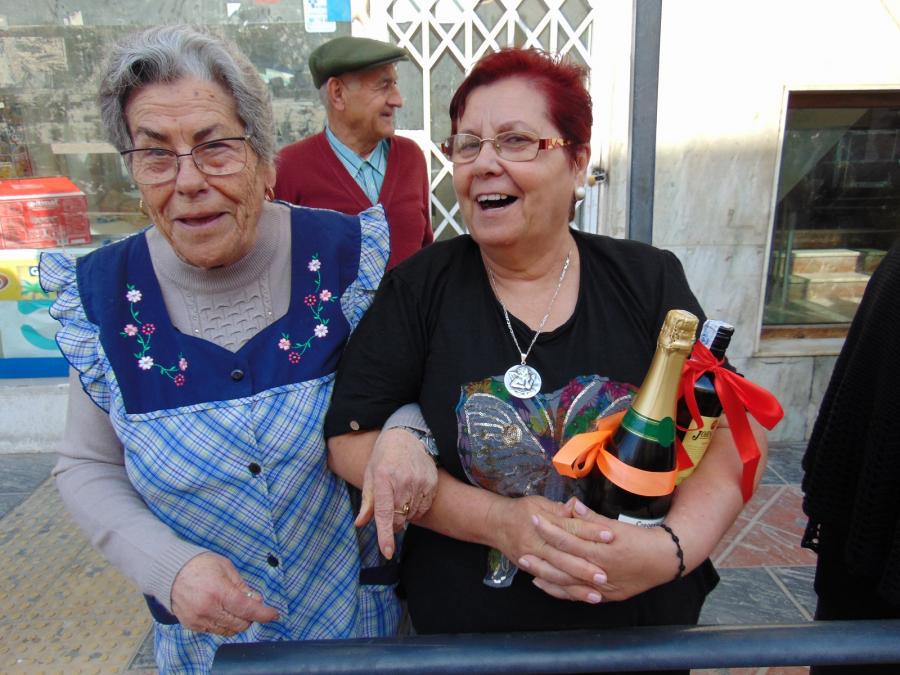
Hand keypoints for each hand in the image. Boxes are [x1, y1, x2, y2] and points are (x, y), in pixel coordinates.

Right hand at [170, 552, 278, 635]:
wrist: (172, 571)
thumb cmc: (200, 565)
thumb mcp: (226, 567)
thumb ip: (242, 586)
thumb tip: (257, 601)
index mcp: (218, 591)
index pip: (247, 609)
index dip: (264, 613)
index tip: (274, 615)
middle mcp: (208, 609)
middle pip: (240, 623)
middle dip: (250, 616)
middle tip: (249, 604)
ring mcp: (198, 619)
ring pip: (228, 630)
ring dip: (237, 621)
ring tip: (232, 606)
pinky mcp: (191, 625)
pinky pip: (215, 631)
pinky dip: (223, 624)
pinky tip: (220, 610)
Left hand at [355, 427, 437, 558]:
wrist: (407, 436)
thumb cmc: (383, 457)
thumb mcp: (370, 475)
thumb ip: (367, 502)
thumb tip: (359, 524)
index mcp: (383, 477)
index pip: (384, 512)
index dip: (385, 534)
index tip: (387, 551)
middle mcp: (403, 480)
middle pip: (399, 518)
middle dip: (393, 522)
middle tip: (390, 509)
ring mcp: (420, 481)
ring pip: (412, 515)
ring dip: (405, 514)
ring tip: (401, 495)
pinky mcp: (431, 483)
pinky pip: (423, 508)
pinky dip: (416, 508)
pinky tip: (411, 494)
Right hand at [484, 495, 611, 599]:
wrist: (494, 523)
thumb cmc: (520, 511)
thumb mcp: (539, 503)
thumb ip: (559, 509)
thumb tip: (576, 507)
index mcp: (540, 522)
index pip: (569, 528)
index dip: (589, 532)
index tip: (609, 536)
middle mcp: (535, 543)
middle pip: (562, 558)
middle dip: (584, 569)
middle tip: (604, 576)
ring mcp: (530, 558)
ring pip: (555, 576)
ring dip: (576, 586)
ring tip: (596, 594)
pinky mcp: (529, 569)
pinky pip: (547, 583)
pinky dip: (563, 591)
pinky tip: (578, 596)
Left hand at [521, 499, 675, 602]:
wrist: (664, 561)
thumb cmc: (640, 540)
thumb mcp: (617, 526)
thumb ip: (592, 519)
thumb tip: (572, 506)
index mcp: (602, 550)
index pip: (569, 538)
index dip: (550, 529)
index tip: (534, 519)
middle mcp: (599, 571)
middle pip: (563, 564)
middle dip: (541, 557)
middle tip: (521, 550)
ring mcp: (601, 586)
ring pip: (567, 583)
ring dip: (545, 575)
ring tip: (526, 567)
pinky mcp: (604, 596)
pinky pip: (576, 595)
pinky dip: (559, 590)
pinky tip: (544, 584)